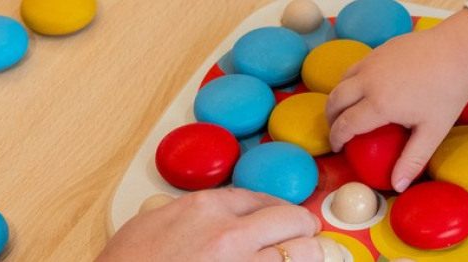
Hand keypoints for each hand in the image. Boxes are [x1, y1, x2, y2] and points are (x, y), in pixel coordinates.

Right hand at [98, 188, 322, 261]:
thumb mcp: (155, 224)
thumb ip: (193, 216)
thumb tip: (219, 218)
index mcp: (204, 209)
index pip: (260, 198)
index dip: (278, 210)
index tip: (284, 218)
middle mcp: (229, 235)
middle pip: (292, 219)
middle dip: (303, 228)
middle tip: (308, 237)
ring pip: (304, 251)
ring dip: (311, 253)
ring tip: (313, 255)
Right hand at [326, 9, 467, 191]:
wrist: (461, 51)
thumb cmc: (449, 92)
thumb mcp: (433, 131)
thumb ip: (413, 160)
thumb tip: (397, 186)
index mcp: (379, 104)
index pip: (345, 125)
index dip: (336, 139)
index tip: (337, 148)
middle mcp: (368, 81)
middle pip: (335, 101)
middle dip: (330, 118)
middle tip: (336, 131)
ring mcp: (372, 62)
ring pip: (341, 81)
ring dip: (337, 98)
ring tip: (345, 111)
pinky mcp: (379, 49)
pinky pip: (354, 67)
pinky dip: (349, 81)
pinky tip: (362, 90)